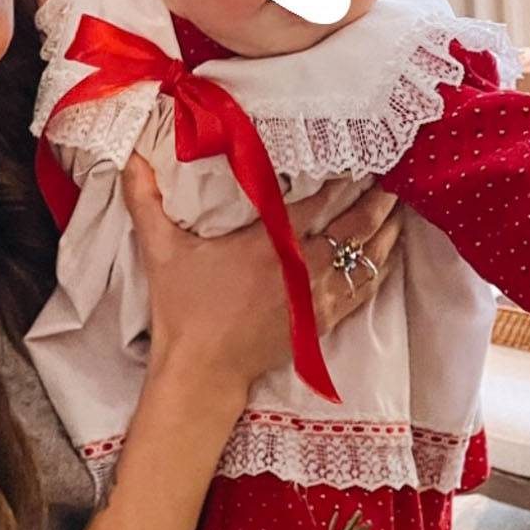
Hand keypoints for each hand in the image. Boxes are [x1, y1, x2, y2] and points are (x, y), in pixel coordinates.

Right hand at [120, 155, 403, 403]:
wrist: (202, 371)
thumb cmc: (183, 310)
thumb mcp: (161, 251)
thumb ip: (146, 201)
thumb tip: (129, 158)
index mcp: (268, 245)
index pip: (317, 204)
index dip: (342, 181)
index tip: (360, 158)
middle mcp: (301, 269)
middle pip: (353, 229)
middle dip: (377, 202)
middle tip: (394, 176)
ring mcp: (316, 299)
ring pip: (366, 260)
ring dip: (386, 232)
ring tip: (401, 207)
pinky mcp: (321, 323)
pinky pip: (363, 291)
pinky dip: (380, 269)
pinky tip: (390, 253)